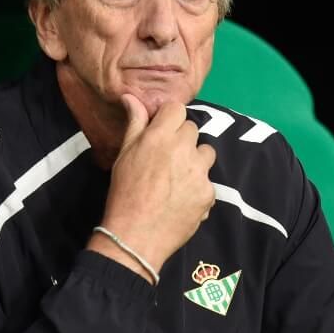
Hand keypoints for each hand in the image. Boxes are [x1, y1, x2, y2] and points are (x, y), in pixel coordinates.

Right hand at [93, 95, 214, 276]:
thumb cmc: (124, 193)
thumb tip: (131, 97)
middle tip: (166, 160)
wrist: (136, 236)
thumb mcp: (124, 155)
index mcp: (160, 136)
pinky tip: (182, 200)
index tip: (163, 132)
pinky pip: (208, 182)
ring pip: (206, 153)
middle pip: (192, 130)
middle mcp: (184, 149)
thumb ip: (134, 124)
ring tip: (177, 179)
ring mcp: (199, 172)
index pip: (177, 109)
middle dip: (182, 140)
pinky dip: (198, 188)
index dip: (170, 119)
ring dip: (195, 161)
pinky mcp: (209, 192)